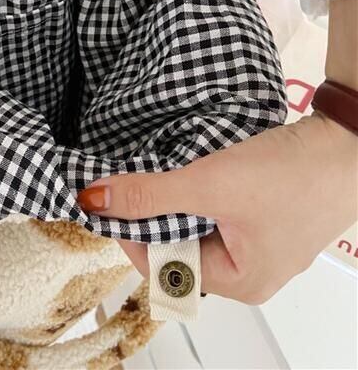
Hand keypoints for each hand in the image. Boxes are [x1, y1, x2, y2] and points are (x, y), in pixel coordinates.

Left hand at [77, 113, 357, 303]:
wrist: (350, 142)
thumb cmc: (292, 175)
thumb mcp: (209, 184)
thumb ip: (150, 194)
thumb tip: (93, 201)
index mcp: (239, 282)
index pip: (162, 266)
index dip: (129, 234)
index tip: (107, 202)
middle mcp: (248, 269)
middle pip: (178, 247)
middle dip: (152, 215)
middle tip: (129, 182)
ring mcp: (258, 241)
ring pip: (196, 224)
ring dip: (174, 199)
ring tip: (158, 172)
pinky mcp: (263, 213)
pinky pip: (215, 208)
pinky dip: (197, 190)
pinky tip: (188, 168)